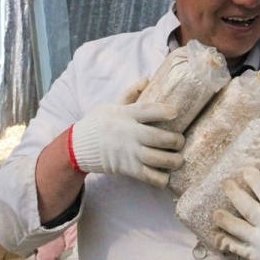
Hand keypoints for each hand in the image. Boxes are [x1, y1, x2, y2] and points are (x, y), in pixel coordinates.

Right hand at [70, 78, 184, 187]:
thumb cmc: (99, 123)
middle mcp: (129, 133)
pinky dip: (160, 180)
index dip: (163, 111)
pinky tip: (167, 177)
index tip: (176, 112)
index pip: (147, 110)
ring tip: (179, 160)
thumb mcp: (112, 105)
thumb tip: (147, 79)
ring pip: (156, 159)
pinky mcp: (127, 168)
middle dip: (175, 140)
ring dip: (173, 161)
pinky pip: (147, 176)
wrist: (78, 146)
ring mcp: (129, 152)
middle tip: (181, 141)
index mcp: (126, 115)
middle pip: (157, 137)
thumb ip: (130, 94)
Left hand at [213, 167, 259, 259]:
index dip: (254, 179)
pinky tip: (218, 237)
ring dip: (225, 220)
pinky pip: (241, 250)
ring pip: (239, 230)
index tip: (245, 170)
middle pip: (247, 208)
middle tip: (225, 183)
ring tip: (215, 212)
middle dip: (234, 194)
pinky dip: (228, 243)